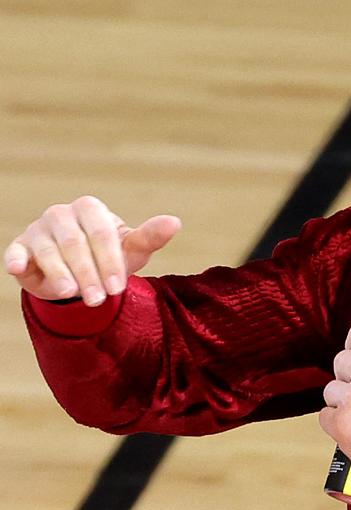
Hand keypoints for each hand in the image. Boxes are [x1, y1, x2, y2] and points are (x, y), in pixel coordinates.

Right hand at [3, 196, 181, 305]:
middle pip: (74, 242)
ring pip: (48, 250)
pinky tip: (17, 269)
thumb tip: (175, 222)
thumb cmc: (108, 258)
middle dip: (88, 272)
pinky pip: (16, 251)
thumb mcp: (130, 250)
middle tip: (98, 300)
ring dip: (60, 273)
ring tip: (72, 294)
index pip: (101, 233)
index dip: (110, 261)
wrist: (79, 273)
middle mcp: (62, 214)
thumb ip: (150, 237)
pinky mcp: (20, 247)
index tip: (118, 288)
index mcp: (91, 210)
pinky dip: (15, 259)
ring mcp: (39, 230)